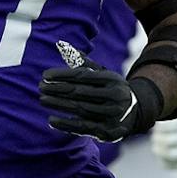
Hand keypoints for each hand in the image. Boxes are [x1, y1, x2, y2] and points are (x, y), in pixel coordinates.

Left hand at [39, 41, 161, 141]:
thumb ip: (83, 62)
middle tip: (40, 87)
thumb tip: (62, 45)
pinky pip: (83, 128)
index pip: (82, 75)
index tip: (45, 75)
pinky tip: (51, 120)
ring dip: (58, 104)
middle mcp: (114, 96)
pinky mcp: (108, 131)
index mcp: (112, 79)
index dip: (62, 75)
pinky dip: (66, 124)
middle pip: (80, 92)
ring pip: (80, 109)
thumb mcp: (102, 74)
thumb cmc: (110, 89)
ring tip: (42, 100)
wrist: (136, 112)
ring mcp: (112, 115)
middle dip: (57, 89)